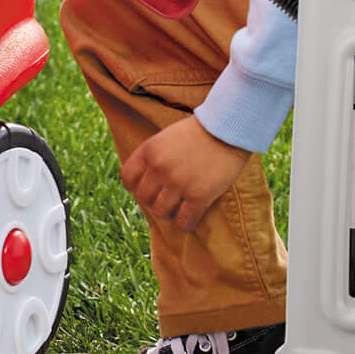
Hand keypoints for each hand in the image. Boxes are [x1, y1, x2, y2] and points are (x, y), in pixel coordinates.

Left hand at [120, 113, 254, 233]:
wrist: (227, 130)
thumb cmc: (198, 133)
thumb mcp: (166, 137)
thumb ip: (153, 156)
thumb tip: (144, 182)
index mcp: (149, 150)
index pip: (127, 178)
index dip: (135, 187)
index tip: (147, 188)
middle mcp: (159, 167)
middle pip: (143, 198)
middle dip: (152, 201)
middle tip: (165, 199)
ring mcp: (178, 182)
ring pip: (161, 212)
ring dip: (169, 213)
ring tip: (178, 207)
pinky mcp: (198, 196)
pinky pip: (184, 221)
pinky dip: (186, 223)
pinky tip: (192, 217)